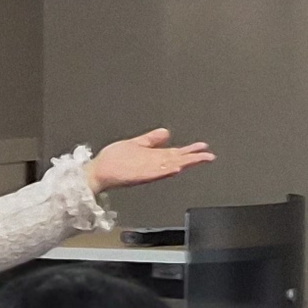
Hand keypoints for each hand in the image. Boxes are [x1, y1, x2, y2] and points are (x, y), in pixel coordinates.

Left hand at [88, 129, 215, 192]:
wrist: (98, 171)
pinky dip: (165, 171)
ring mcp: (147, 170)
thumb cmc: (113, 160)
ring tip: (196, 160)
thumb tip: (166, 132)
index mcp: (154, 157)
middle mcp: (153, 164)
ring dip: (183, 164)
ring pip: (170, 167)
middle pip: (178, 160)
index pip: (177, 153)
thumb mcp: (136, 143)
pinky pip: (155, 174)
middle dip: (193, 158)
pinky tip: (175, 168)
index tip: (204, 147)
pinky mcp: (139, 175)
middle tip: (209, 156)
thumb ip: (151, 139)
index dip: (191, 150)